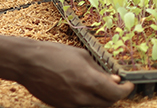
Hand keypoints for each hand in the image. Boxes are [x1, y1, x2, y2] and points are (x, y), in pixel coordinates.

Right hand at [16, 41, 132, 107]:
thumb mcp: (81, 56)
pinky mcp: (61, 107)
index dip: (125, 90)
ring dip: (101, 99)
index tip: (128, 85)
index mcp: (89, 81)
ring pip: (94, 107)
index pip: (115, 94)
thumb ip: (99, 70)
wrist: (28, 63)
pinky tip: (83, 90)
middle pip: (107, 103)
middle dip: (114, 95)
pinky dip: (87, 101)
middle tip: (115, 85)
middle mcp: (81, 96)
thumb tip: (113, 79)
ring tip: (99, 86)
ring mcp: (71, 104)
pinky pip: (80, 107)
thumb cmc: (54, 54)